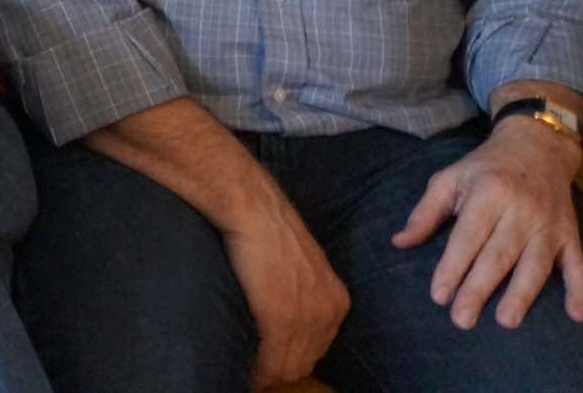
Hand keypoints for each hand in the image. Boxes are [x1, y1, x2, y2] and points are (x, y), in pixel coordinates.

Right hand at [219, 204, 349, 388]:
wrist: (254, 209)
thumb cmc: (269, 229)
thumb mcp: (298, 264)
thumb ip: (300, 294)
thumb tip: (282, 312)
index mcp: (336, 300)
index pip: (316, 347)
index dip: (290, 356)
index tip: (269, 358)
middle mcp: (330, 313)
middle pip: (305, 361)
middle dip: (280, 367)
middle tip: (255, 366)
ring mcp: (308, 318)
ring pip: (289, 367)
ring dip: (267, 372)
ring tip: (248, 368)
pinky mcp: (283, 319)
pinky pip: (272, 361)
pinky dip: (257, 370)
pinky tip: (246, 367)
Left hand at [392, 117, 582, 329]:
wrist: (536, 148)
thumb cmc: (484, 168)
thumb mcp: (449, 179)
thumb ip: (425, 213)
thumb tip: (398, 243)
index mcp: (487, 193)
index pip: (467, 237)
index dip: (452, 267)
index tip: (438, 295)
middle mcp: (521, 210)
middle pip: (498, 255)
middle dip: (479, 289)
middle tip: (462, 319)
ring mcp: (549, 224)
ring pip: (535, 264)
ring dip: (521, 294)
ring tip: (505, 321)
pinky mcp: (570, 235)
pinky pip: (578, 265)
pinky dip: (580, 290)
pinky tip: (576, 315)